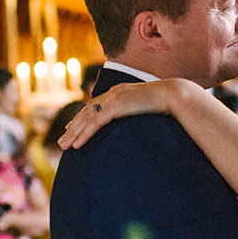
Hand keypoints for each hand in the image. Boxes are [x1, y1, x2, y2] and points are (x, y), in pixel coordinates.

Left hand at [59, 79, 179, 148]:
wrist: (174, 95)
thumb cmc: (168, 104)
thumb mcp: (149, 108)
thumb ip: (140, 112)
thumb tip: (143, 125)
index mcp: (121, 92)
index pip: (96, 104)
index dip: (83, 117)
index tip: (73, 127)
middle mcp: (114, 93)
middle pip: (87, 111)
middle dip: (74, 127)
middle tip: (63, 140)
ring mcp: (114, 98)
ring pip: (87, 118)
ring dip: (74, 133)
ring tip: (64, 146)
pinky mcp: (116, 107)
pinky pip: (95, 123)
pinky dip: (84, 134)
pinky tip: (77, 145)